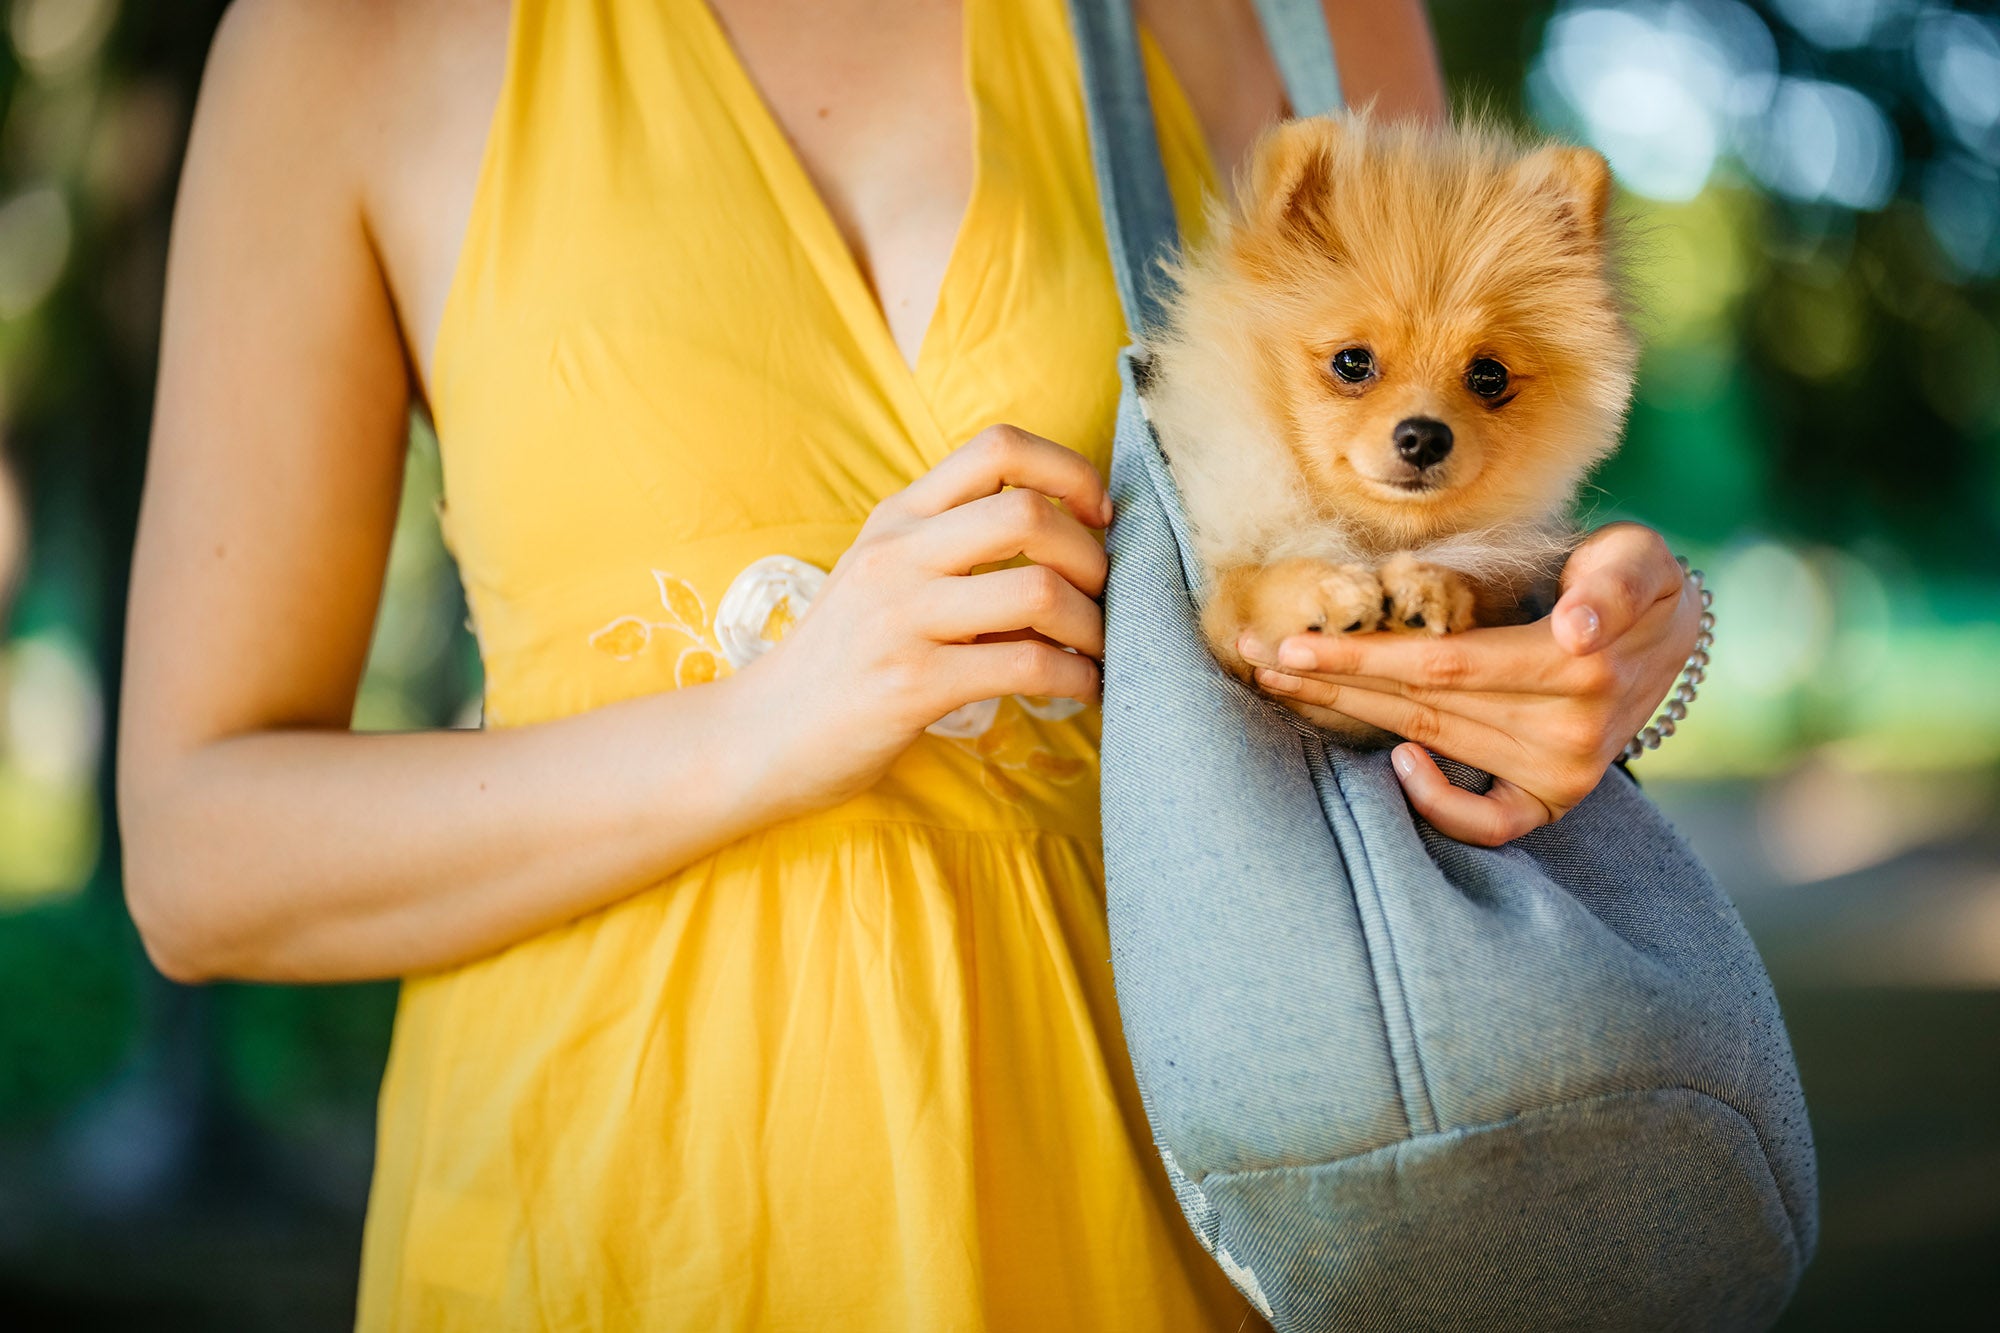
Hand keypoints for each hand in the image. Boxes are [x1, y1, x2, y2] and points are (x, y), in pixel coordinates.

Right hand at [731, 425, 1109, 814]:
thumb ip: (956, 549)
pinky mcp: (913, 683)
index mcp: (899, 516)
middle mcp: (898, 554)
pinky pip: (1027, 667)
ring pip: (1039, 591)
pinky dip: (1077, 678)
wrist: (764, 735)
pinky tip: (1082, 689)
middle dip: (1092, 557)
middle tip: (1104, 596)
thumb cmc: (844, 658)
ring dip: (1093, 624)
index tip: (1097, 516)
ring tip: (1098, 649)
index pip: (998, 446)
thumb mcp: (887, 578)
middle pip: (1030, 514)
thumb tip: (1071, 543)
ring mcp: (902, 617)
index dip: (1069, 471)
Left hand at [1239, 524, 1697, 845]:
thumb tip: (1576, 629)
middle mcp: (1566, 731)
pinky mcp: (1557, 798)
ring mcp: (1561, 772)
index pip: (1443, 664)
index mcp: (1577, 670)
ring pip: (1433, 743)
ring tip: (1283, 686)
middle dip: (1332, 683)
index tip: (1290, 643)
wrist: (1678, 632)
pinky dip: (1439, 804)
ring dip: (1353, 717)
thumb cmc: (1635, 581)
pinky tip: (1397, 761)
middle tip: (1258, 660)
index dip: (1362, 656)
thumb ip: (1612, 583)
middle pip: (1420, 705)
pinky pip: (1490, 823)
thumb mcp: (1637, 558)